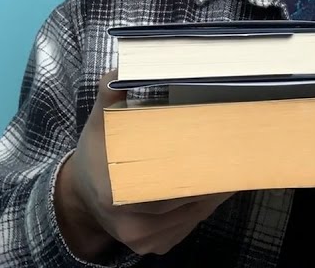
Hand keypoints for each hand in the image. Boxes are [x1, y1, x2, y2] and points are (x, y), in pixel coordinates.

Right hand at [53, 71, 232, 258]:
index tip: (221, 148)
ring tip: (231, 167)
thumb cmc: (95, 154)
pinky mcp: (153, 246)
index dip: (200, 169)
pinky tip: (213, 187)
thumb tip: (127, 67)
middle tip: (235, 153)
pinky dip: (202, 206)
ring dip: (213, 193)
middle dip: (213, 178)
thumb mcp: (99, 122)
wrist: (79, 196)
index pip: (170, 185)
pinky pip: (188, 226)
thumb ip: (111, 93)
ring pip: (193, 216)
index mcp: (116, 193)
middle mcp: (131, 224)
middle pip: (187, 202)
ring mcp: (143, 240)